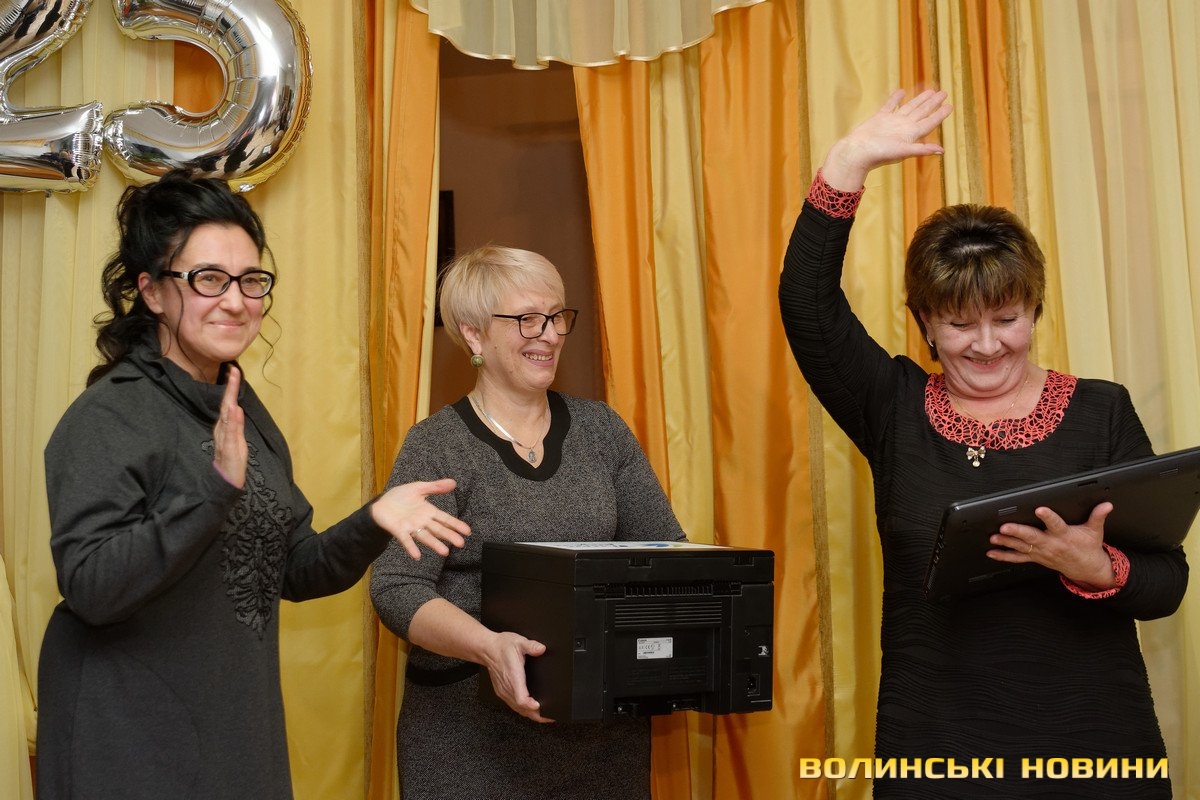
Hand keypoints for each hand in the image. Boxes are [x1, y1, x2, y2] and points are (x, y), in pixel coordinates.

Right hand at [212, 365, 247, 487]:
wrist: (227, 480)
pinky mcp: (228, 448)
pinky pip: (230, 433)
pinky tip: (235, 410)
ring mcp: (225, 438)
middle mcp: (223, 429)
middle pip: (226, 405)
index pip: (229, 404)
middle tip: (233, 370)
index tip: (234, 371)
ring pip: (227, 415)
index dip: (231, 388)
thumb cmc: (232, 461)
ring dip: (230, 399)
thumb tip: (236, 409)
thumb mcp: (237, 440)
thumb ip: (236, 425)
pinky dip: (232, 421)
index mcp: (226, 426)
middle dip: (230, 388)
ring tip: (232, 383)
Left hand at [371, 479, 470, 558]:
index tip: (467, 531)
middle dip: (449, 536)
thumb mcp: (418, 488)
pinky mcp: (399, 531)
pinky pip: (406, 540)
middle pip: (438, 530)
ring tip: (444, 552)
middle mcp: (422, 522)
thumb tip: (454, 482)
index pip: (445, 519)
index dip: (455, 524)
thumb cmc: (400, 496)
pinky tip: (417, 556)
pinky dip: (411, 548)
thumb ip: (435, 487)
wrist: (380, 504)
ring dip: (434, 544)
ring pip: (425, 537)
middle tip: (461, 544)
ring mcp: (411, 527)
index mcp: (428, 511)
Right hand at [482, 632, 552, 722]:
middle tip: (550, 716)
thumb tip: (541, 649)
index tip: (542, 706)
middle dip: (536, 715)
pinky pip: (514, 705)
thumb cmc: (502, 646)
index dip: (531, 705)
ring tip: (545, 715)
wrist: (487, 649)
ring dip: (531, 714)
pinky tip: (531, 709)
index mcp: (513, 677)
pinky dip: (524, 710)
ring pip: (518, 709)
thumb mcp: (519, 642)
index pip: (521, 699)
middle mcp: (507, 687)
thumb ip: (531, 646)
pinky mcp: (502, 692)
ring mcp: (504, 692)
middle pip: (521, 709)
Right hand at [821, 88, 952, 190]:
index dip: (940, 114)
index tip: (950, 106)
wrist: (856, 152)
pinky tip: (902, 91)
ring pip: (909, 107)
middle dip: (933, 103)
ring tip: (930, 91)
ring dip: (919, 99)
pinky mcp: (879, 118)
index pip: (929, 122)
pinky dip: (896, 99)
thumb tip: (941, 151)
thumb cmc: (878, 154)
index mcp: (911, 134)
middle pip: (922, 112)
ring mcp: (892, 122)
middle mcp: (903, 127)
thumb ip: (921, 149)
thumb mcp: (902, 151)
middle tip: (943, 93)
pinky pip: (890, 105)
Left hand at [987, 502, 1116, 589]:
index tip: (1040, 509)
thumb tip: (1106, 505)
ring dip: (1007, 542)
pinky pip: (1018, 558)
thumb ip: (1098, 516)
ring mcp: (1041, 553)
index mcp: (1064, 535)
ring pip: (1022, 547)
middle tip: (1004, 526)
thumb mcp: (1095, 531)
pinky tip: (991, 552)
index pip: (1056, 524)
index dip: (1048, 517)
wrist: (1087, 568)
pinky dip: (1004, 555)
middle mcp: (1051, 544)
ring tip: (993, 537)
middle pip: (1032, 537)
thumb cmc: (1088, 547)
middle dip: (1018, 531)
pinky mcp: (1036, 558)